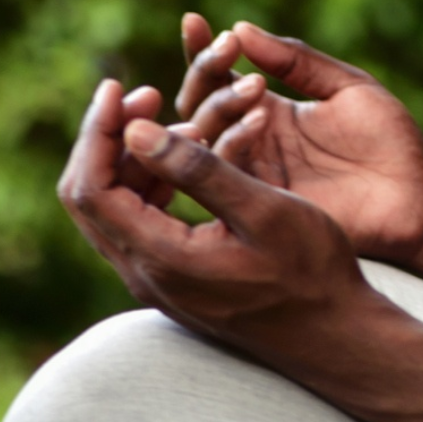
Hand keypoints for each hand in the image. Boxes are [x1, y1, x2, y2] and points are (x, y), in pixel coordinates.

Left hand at [57, 79, 369, 348]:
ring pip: (112, 209)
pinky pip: (139, 222)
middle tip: (146, 94)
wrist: (334, 335)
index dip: (98, 132)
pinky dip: (150, 182)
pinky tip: (188, 156)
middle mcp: (145, 275)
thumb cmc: (311, 273)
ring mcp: (157, 281)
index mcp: (161, 258)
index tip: (120, 85)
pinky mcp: (174, 279)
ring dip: (131, 159)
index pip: (92, 188)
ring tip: (179, 121)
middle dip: (107, 139)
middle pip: (88, 197)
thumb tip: (137, 131)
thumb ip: (199, 171)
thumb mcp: (263, 211)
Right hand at [170, 14, 422, 264]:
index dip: (201, 50)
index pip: (218, 79)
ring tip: (255, 84)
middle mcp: (252, 142)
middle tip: (227, 49)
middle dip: (206, 73)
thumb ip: (296, 61)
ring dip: (219, 105)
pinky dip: (234, 142)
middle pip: (200, 106)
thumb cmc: (388, 139)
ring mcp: (254, 174)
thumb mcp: (345, 86)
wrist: (417, 194)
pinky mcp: (261, 203)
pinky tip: (260, 117)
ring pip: (206, 137)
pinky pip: (229, 173)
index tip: (194, 19)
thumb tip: (242, 27)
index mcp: (267, 111)